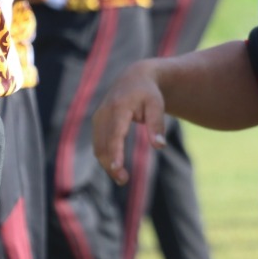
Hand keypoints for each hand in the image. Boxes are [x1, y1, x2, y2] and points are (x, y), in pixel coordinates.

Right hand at [92, 63, 168, 185]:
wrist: (133, 78)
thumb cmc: (148, 93)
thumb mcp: (157, 105)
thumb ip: (157, 125)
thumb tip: (159, 146)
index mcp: (119, 106)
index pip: (115, 133)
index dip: (115, 151)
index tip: (116, 167)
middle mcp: (105, 112)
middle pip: (103, 143)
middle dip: (110, 164)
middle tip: (124, 180)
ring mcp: (98, 117)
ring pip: (98, 146)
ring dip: (106, 163)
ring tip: (122, 178)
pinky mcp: (97, 122)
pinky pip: (98, 143)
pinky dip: (104, 156)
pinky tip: (116, 167)